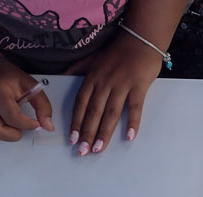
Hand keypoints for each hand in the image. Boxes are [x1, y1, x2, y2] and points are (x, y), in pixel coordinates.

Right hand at [0, 60, 53, 140]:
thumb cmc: (8, 76)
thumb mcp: (31, 86)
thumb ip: (43, 106)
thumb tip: (48, 125)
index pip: (13, 117)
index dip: (27, 125)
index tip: (36, 124)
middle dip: (15, 134)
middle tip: (24, 127)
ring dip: (7, 134)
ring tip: (17, 125)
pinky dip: (1, 130)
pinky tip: (8, 122)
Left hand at [68, 34, 162, 155]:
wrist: (140, 39)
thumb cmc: (117, 51)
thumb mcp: (92, 58)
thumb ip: (77, 68)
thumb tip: (62, 76)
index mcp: (92, 78)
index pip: (81, 104)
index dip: (76, 122)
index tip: (72, 139)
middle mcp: (104, 83)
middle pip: (94, 112)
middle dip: (87, 133)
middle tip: (82, 151)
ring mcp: (122, 85)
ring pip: (111, 113)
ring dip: (104, 132)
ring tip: (98, 149)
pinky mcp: (139, 87)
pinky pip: (135, 107)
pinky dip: (133, 122)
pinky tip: (129, 136)